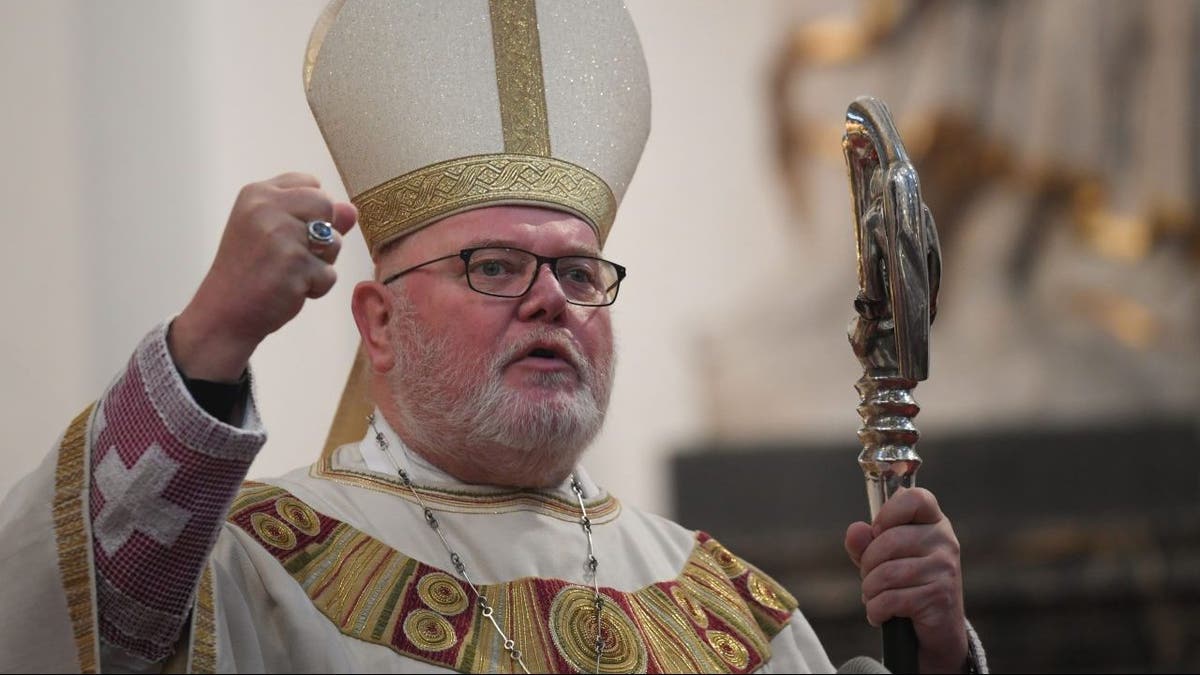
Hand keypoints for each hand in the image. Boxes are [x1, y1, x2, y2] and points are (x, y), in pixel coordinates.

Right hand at [170, 173, 357, 380]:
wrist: (224, 312)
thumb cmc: (252, 271)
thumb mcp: (276, 233)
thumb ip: (314, 217)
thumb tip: (352, 210)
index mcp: (257, 193)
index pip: (311, 183)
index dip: (312, 211)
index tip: (288, 231)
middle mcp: (267, 207)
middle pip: (327, 205)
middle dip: (322, 233)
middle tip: (292, 255)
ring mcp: (280, 234)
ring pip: (334, 241)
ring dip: (320, 263)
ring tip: (288, 273)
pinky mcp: (294, 264)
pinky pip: (330, 274)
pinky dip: (316, 288)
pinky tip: (289, 290)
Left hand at [845, 487, 967, 673]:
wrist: (937, 629)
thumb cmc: (907, 585)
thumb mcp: (882, 559)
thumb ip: (865, 543)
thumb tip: (855, 531)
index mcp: (933, 522)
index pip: (915, 498)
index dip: (889, 512)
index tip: (878, 531)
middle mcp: (944, 541)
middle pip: (889, 540)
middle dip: (868, 564)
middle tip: (871, 578)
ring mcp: (945, 568)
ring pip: (887, 573)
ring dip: (870, 591)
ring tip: (876, 597)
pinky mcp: (940, 597)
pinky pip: (891, 599)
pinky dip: (876, 610)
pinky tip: (881, 614)